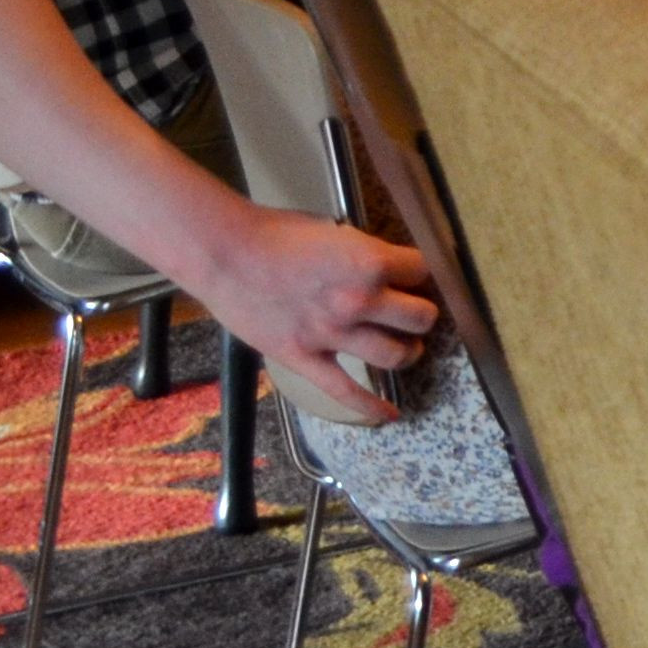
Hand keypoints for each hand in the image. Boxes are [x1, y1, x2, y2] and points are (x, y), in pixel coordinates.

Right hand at [198, 206, 441, 421]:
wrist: (225, 253)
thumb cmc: (275, 233)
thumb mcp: (334, 232)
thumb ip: (362, 254)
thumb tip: (381, 267)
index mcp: (369, 261)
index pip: (422, 271)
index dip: (420, 272)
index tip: (414, 277)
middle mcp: (359, 300)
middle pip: (420, 317)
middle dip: (421, 315)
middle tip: (413, 316)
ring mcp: (332, 333)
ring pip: (395, 355)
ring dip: (407, 352)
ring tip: (405, 348)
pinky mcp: (304, 357)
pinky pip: (344, 390)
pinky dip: (369, 406)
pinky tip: (387, 415)